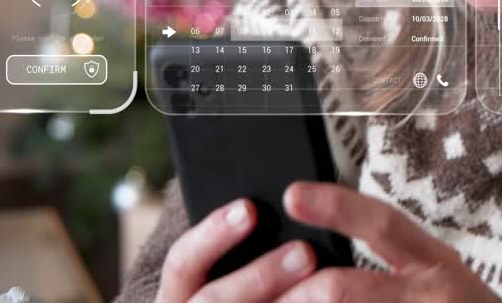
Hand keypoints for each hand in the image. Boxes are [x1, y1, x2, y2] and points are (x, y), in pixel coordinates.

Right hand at [155, 198, 316, 302]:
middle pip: (212, 302)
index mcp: (177, 297)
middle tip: (304, 251)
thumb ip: (236, 256)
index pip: (182, 263)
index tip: (250, 209)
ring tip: (324, 283)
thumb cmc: (234, 294)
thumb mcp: (223, 277)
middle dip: (258, 276)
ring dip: (278, 299)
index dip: (212, 234)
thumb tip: (264, 213)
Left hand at [275, 181, 501, 302]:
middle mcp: (430, 295)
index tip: (292, 194)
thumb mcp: (439, 278)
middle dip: (302, 293)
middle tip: (272, 295)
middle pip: (348, 289)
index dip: (337, 206)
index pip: (383, 223)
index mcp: (435, 263)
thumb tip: (316, 256)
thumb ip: (392, 264)